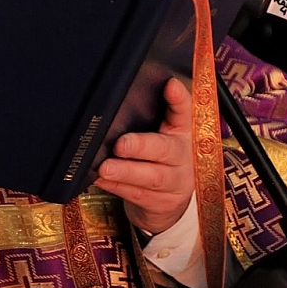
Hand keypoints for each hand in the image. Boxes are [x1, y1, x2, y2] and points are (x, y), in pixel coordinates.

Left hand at [95, 76, 194, 236]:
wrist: (171, 201)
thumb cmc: (160, 159)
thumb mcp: (162, 135)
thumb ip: (150, 118)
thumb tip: (115, 98)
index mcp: (183, 132)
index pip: (185, 111)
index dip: (179, 99)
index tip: (169, 85)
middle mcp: (183, 156)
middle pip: (165, 150)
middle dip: (142, 146)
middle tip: (120, 144)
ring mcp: (174, 182)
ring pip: (150, 177)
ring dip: (126, 172)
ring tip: (105, 167)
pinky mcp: (160, 203)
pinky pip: (136, 195)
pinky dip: (116, 187)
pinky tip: (101, 180)